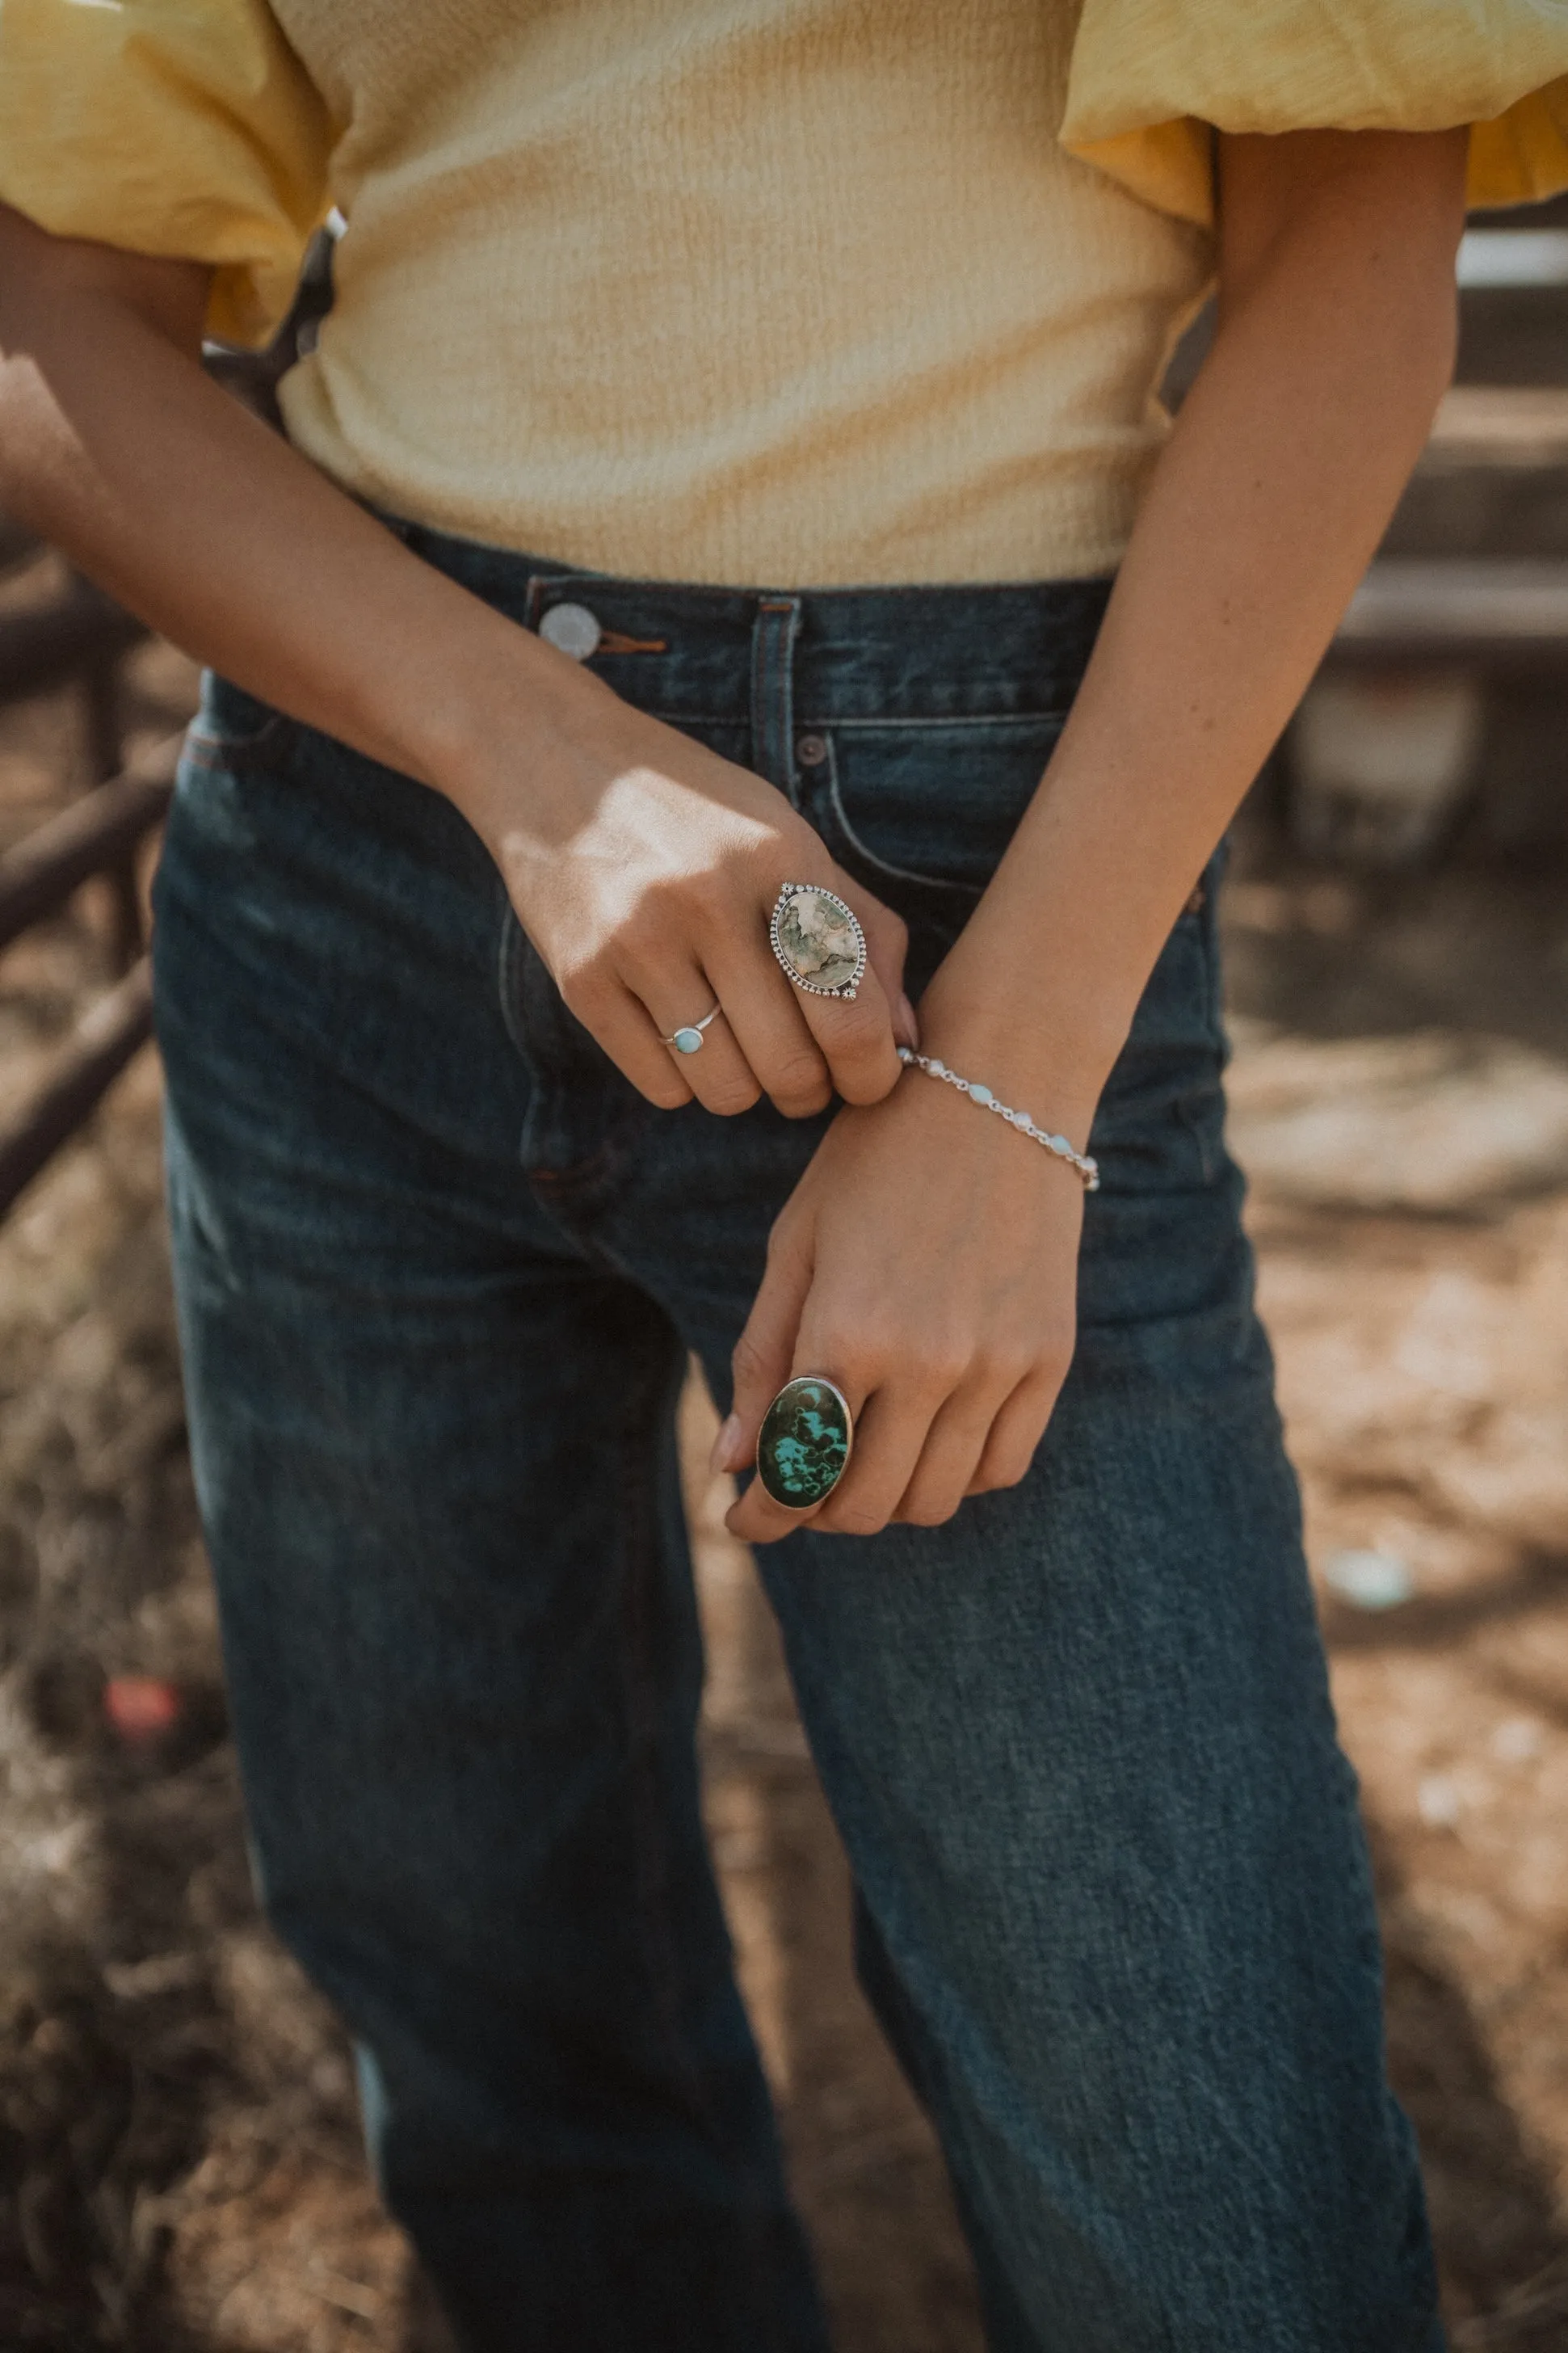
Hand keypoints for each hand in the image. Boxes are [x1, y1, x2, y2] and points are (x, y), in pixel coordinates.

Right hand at [466, 669, 912, 1117]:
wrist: (559, 765)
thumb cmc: (701, 816)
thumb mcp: (792, 842)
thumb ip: (864, 933)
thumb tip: (910, 1039)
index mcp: (781, 860)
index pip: (849, 1011)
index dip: (872, 1071)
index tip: (867, 1077)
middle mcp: (709, 899)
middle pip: (788, 1067)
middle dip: (809, 1092)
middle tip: (804, 1078)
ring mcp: (638, 940)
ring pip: (724, 1089)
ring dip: (745, 1090)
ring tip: (740, 1049)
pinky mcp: (582, 978)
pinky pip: (660, 1085)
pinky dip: (684, 1082)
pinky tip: (684, 1035)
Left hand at [716, 1057, 1087, 1539]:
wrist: (999, 1090)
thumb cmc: (875, 1159)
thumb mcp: (796, 1245)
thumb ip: (763, 1359)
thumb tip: (733, 1466)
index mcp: (847, 1331)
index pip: (794, 1474)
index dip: (761, 1516)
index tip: (743, 1518)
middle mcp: (927, 1362)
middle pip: (862, 1505)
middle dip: (815, 1511)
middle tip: (799, 1484)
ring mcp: (998, 1365)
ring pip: (934, 1500)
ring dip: (886, 1501)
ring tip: (862, 1459)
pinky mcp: (1050, 1359)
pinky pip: (1002, 1466)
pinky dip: (958, 1474)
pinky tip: (929, 1437)